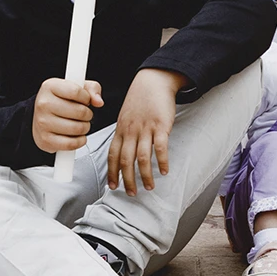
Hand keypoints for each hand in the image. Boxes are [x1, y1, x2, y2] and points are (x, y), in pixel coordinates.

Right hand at [32, 77, 103, 153]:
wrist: (41, 117)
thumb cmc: (61, 101)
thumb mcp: (77, 87)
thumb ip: (92, 89)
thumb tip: (98, 101)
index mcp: (50, 86)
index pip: (76, 92)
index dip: (86, 98)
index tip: (85, 100)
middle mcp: (43, 104)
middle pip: (80, 112)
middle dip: (88, 114)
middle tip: (83, 115)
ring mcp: (42, 123)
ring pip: (78, 128)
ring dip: (84, 128)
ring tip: (79, 124)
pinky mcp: (45, 140)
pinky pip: (71, 144)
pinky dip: (79, 141)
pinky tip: (77, 136)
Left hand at [108, 68, 182, 194]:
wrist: (153, 82)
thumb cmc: (140, 101)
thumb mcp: (126, 117)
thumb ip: (124, 135)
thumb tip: (123, 153)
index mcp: (121, 130)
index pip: (112, 155)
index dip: (111, 172)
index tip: (113, 186)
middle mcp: (130, 131)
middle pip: (126, 160)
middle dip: (128, 180)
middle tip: (132, 193)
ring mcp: (146, 128)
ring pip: (142, 157)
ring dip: (145, 175)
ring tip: (150, 186)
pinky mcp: (161, 126)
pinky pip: (161, 147)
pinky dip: (162, 161)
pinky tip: (165, 170)